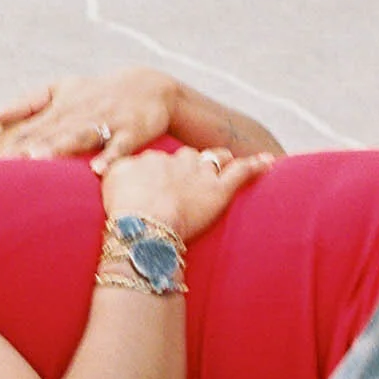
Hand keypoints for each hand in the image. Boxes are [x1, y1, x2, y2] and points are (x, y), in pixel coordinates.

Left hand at [0, 68, 178, 167]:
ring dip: (61, 147)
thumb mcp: (61, 89)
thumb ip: (27, 102)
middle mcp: (80, 112)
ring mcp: (106, 121)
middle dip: (29, 146)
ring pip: (80, 135)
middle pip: (52, 131)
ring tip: (39, 160)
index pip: (32, 126)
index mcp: (61, 105)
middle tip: (4, 164)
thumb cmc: (96, 93)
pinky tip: (97, 170)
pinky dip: (109, 157)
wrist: (150, 86)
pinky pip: (120, 147)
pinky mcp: (131, 132)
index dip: (11, 141)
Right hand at [100, 143, 273, 245]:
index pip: (162, 161)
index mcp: (152, 160)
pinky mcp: (220, 188)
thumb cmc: (124, 209)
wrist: (144, 222)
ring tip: (228, 160)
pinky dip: (257, 165)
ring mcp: (200, 173)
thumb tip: (109, 167)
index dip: (165, 171)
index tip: (163, 179)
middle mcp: (177, 161)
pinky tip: (268, 161)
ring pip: (215, 158)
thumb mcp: (110, 184)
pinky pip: (242, 171)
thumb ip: (115, 173)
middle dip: (193, 163)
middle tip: (194, 173)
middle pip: (189, 156)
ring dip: (222, 159)